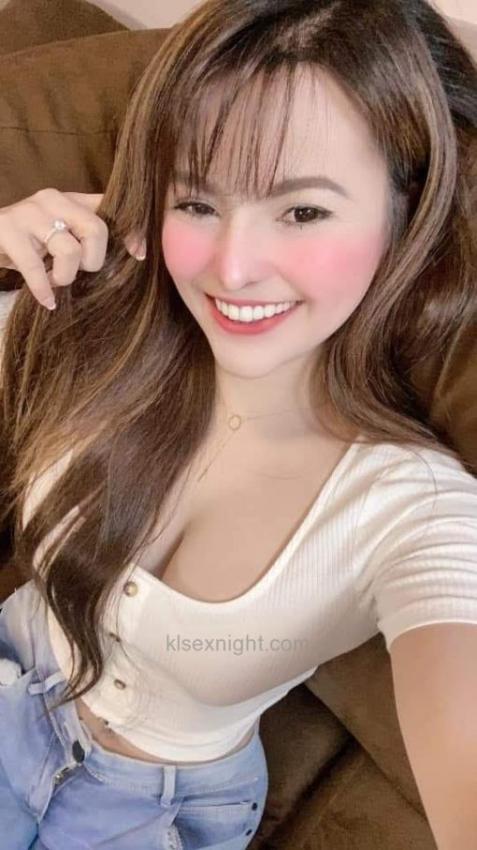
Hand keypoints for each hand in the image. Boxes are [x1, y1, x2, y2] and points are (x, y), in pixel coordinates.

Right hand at [0, 188, 145, 310]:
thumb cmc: (26, 244)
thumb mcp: (59, 236)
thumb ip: (87, 241)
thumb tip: (127, 261)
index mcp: (70, 199)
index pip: (110, 207)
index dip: (130, 231)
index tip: (139, 255)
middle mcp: (52, 199)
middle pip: (96, 229)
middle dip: (93, 261)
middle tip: (78, 272)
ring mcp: (28, 213)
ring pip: (69, 250)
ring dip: (65, 277)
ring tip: (54, 282)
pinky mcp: (7, 231)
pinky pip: (36, 267)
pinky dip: (44, 289)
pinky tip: (47, 301)